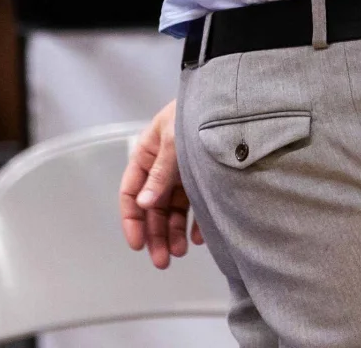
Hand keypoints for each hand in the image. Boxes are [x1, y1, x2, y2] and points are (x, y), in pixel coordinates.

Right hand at [119, 102, 201, 268]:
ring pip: (172, 210)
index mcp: (147, 154)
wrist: (230, 99)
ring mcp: (183, 173)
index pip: (130, 191)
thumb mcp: (174, 142)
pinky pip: (196, 206)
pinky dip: (196, 223)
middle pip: (152, 207)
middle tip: (162, 260)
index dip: (131, 220)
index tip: (137, 244)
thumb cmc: (196, 114)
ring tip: (180, 252)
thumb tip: (144, 203)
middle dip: (155, 234)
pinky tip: (200, 237)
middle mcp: (162, 167)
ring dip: (173, 233)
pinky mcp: (203, 178)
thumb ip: (160, 173)